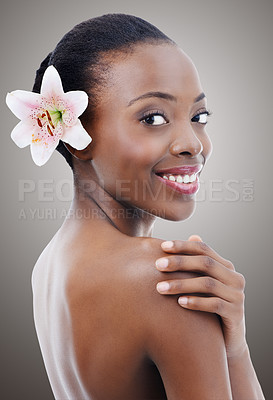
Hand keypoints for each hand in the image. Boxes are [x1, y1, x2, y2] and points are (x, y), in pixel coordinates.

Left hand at [155, 236, 246, 357]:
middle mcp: (234, 278)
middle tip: (157, 265)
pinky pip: (214, 305)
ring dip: (181, 284)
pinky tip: (179, 302)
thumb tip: (183, 240)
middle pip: (205, 263)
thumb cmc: (207, 309)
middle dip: (179, 262)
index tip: (162, 247)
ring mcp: (237, 296)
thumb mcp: (201, 286)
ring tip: (160, 287)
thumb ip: (194, 265)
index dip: (183, 246)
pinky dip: (196, 302)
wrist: (225, 342)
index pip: (203, 249)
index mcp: (226, 266)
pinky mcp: (236, 314)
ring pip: (207, 284)